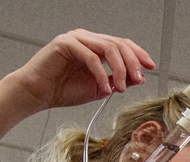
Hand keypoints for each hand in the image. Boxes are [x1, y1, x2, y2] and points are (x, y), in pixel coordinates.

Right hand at [6, 30, 154, 112]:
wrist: (39, 94)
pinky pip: (91, 56)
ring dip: (119, 69)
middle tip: (137, 80)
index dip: (139, 54)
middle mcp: (87, 38)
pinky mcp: (64, 44)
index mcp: (95, 46)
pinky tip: (104, 87)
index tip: (150, 67)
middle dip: (132, 63)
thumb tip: (140, 77)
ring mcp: (75, 39)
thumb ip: (119, 80)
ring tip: (119, 88)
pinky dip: (101, 73)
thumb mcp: (100, 87)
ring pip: (108, 48)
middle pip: (119, 44)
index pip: (122, 44)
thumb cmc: (64, 89)